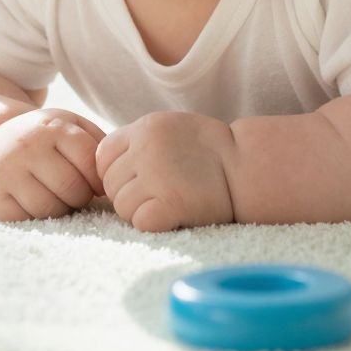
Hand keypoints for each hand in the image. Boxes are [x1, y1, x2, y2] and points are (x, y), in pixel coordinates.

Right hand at [0, 107, 105, 221]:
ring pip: (49, 208)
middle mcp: (26, 146)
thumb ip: (98, 144)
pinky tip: (32, 201)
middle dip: (80, 196)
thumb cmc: (46, 138)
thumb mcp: (71, 126)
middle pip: (71, 188)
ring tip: (55, 195)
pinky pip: (26, 219)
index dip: (98, 180)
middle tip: (74, 192)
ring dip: (59, 209)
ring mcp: (5, 170)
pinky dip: (35, 216)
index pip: (89, 162)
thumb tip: (111, 176)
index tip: (96, 185)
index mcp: (52, 127)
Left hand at [98, 111, 237, 232]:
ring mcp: (157, 176)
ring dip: (140, 210)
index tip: (139, 178)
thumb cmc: (211, 151)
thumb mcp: (171, 127)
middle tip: (160, 192)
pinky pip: (140, 221)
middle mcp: (146, 149)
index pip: (103, 155)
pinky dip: (152, 223)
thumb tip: (103, 167)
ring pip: (122, 206)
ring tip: (169, 202)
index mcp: (145, 127)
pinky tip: (172, 215)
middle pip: (110, 183)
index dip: (117, 171)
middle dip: (128, 193)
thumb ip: (139, 141)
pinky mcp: (170, 204)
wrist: (248, 166)